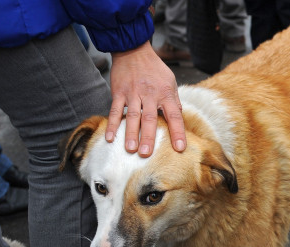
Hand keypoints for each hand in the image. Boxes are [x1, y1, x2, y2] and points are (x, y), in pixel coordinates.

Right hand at [107, 42, 185, 156]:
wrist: (134, 50)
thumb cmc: (154, 69)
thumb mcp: (170, 82)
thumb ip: (174, 102)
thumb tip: (178, 121)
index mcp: (166, 93)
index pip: (174, 115)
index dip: (177, 132)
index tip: (179, 148)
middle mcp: (150, 94)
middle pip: (150, 118)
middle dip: (148, 137)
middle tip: (146, 154)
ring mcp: (133, 93)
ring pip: (132, 116)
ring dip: (131, 134)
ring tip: (130, 149)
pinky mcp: (119, 92)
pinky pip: (115, 110)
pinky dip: (112, 124)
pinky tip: (110, 138)